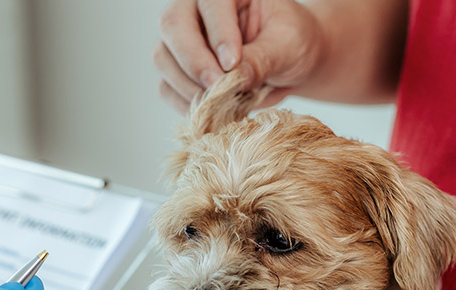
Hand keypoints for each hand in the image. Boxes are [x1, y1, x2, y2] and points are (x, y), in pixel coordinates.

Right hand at [154, 0, 324, 111]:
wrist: (289, 62)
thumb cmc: (291, 42)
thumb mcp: (288, 46)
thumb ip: (263, 59)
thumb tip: (236, 78)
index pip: (210, 3)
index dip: (218, 33)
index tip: (232, 64)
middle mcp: (195, 9)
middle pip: (173, 26)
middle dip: (194, 62)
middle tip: (219, 88)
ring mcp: (181, 39)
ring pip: (163, 58)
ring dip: (189, 87)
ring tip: (222, 104)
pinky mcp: (176, 70)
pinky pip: (166, 87)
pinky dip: (185, 105)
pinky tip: (212, 113)